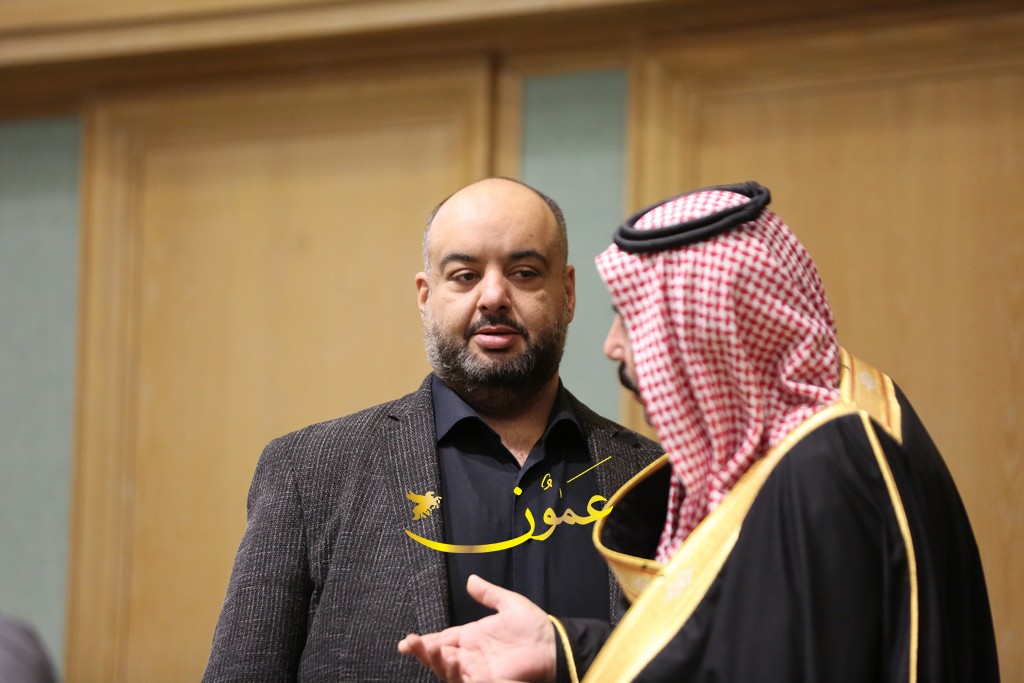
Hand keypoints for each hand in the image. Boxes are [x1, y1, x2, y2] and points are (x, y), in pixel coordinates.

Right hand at [398, 574, 556, 682]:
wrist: (552, 645)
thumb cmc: (534, 626)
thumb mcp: (509, 604)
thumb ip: (489, 594)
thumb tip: (470, 580)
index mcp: (472, 637)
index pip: (443, 639)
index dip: (425, 642)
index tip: (407, 641)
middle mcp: (471, 656)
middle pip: (439, 657)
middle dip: (423, 652)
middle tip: (409, 644)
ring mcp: (477, 671)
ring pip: (447, 670)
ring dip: (434, 661)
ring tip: (426, 649)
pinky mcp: (486, 682)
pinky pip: (464, 681)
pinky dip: (453, 674)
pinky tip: (448, 662)